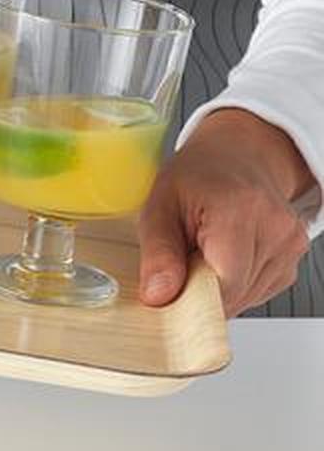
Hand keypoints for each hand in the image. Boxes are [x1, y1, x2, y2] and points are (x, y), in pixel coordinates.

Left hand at [138, 109, 312, 316]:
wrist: (236, 154)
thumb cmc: (197, 174)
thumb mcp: (159, 203)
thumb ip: (158, 253)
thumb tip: (158, 296)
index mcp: (238, 211)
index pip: (224, 284)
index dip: (192, 296)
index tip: (170, 292)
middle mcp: (273, 228)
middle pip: (235, 294)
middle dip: (201, 289)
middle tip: (181, 260)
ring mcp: (290, 244)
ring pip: (247, 297)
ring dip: (219, 286)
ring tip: (203, 249)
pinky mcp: (294, 257)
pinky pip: (258, 290)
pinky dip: (235, 282)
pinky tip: (223, 254)